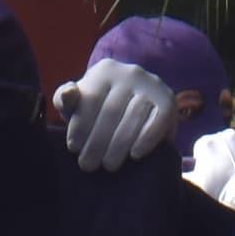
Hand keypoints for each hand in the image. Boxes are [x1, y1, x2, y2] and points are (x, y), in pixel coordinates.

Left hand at [50, 55, 174, 174]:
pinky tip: (135, 155)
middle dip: (97, 141)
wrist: (135, 112)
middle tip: (88, 165)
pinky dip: (147, 139)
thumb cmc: (98, 111)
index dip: (81, 125)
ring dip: (119, 144)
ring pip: (133, 116)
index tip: (74, 149)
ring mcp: (152, 84)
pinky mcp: (169, 100)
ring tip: (108, 165)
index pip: (90, 98)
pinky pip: (158, 120)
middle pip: (111, 110)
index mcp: (105, 70)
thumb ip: (65, 99)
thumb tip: (67, 95)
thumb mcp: (78, 104)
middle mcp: (131, 72)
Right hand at [183, 126, 234, 211]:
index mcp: (206, 142)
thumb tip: (175, 173)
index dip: (202, 165)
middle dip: (218, 160)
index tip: (207, 177)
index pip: (200, 150)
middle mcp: (226, 135)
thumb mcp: (194, 186)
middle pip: (218, 147)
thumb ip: (182, 177)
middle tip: (221, 179)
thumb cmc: (220, 192)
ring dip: (234, 159)